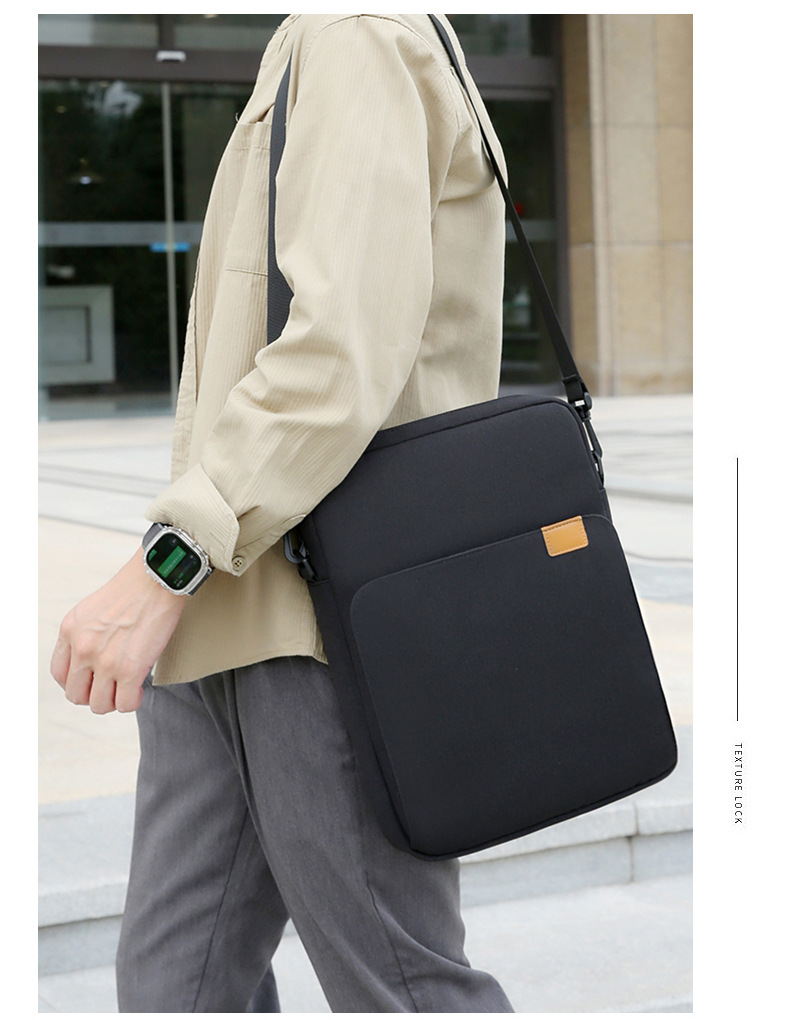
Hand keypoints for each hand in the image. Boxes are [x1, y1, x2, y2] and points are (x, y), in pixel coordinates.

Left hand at [50, 550, 186, 713]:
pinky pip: (125, 705)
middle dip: (94, 694)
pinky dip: (132, 702)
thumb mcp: (92, 608)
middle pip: (76, 695)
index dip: (76, 683)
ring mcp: (105, 662)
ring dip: (114, 701)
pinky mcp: (131, 670)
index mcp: (70, 631)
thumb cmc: (134, 589)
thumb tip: (92, 658)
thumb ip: (84, 633)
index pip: (59, 674)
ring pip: (99, 705)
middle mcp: (82, 648)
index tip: (92, 680)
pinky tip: (140, 690)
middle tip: (112, 686)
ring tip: (127, 689)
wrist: (157, 579)